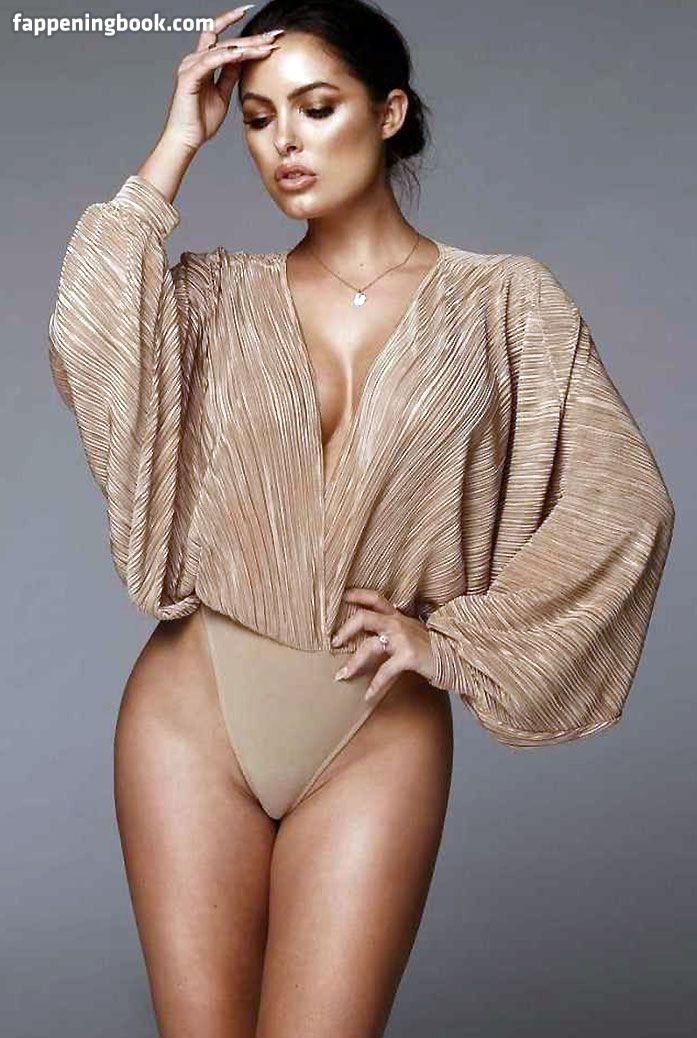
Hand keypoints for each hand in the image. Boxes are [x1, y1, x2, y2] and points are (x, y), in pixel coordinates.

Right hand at [161, 5, 284, 152]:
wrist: (186, 139)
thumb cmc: (201, 120)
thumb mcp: (223, 94)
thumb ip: (230, 76)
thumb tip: (242, 60)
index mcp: (203, 63)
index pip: (225, 40)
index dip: (246, 36)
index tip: (268, 34)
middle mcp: (195, 60)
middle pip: (226, 41)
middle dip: (251, 38)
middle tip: (273, 35)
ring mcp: (191, 66)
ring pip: (221, 48)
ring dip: (245, 46)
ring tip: (264, 46)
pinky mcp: (188, 76)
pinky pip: (210, 61)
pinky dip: (226, 56)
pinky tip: (242, 54)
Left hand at [330, 588, 436, 700]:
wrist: (457, 658)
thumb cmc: (433, 648)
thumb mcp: (414, 632)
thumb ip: (397, 629)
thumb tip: (376, 636)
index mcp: (398, 616)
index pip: (376, 599)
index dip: (358, 595)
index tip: (341, 597)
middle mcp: (399, 623)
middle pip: (364, 618)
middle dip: (345, 630)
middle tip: (333, 642)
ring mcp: (403, 639)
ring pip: (369, 646)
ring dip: (353, 663)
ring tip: (342, 675)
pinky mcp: (408, 656)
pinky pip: (384, 671)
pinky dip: (375, 685)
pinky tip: (368, 696)